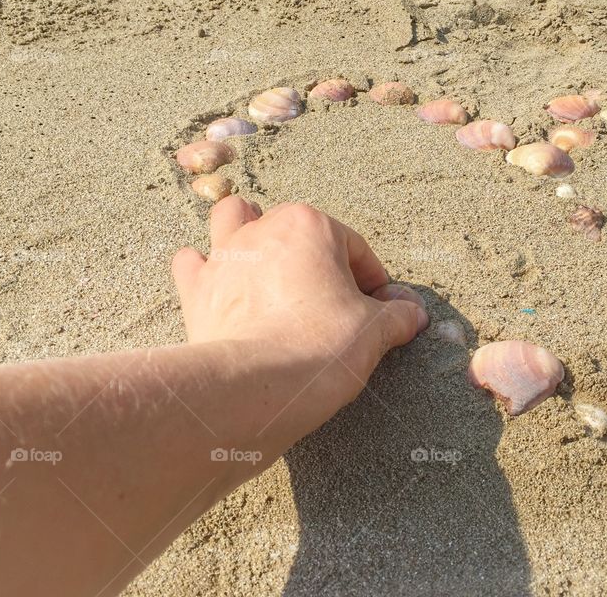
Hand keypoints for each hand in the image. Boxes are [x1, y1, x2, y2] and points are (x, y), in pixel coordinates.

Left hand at [171, 198, 428, 409]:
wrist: (256, 386)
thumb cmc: (321, 347)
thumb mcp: (375, 331)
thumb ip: (398, 315)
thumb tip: (413, 313)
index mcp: (311, 226)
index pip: (354, 247)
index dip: (371, 281)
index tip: (377, 311)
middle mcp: (264, 229)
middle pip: (298, 232)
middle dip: (315, 257)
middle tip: (332, 301)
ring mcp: (225, 256)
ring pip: (233, 220)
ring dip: (248, 232)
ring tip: (266, 263)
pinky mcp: (197, 289)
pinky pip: (193, 263)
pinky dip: (204, 270)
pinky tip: (218, 286)